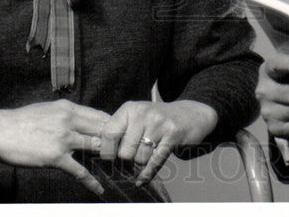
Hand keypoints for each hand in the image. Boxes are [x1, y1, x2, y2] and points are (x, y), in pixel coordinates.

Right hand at [0, 99, 110, 194]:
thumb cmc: (21, 120)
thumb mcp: (48, 109)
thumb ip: (67, 115)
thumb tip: (82, 120)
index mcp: (69, 108)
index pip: (100, 116)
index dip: (113, 126)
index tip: (121, 135)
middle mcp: (70, 121)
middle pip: (103, 130)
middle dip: (116, 141)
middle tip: (126, 151)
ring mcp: (63, 139)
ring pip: (95, 147)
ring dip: (107, 157)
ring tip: (117, 166)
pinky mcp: (55, 157)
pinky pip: (79, 170)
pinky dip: (90, 181)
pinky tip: (99, 189)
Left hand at [99, 99, 217, 185]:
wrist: (191, 114)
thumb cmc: (157, 120)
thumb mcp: (137, 118)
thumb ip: (119, 131)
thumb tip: (98, 152)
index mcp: (130, 109)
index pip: (108, 134)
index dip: (106, 151)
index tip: (110, 158)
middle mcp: (143, 114)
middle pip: (124, 152)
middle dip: (127, 161)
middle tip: (132, 159)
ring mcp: (159, 124)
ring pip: (140, 158)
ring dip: (141, 164)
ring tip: (146, 157)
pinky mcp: (173, 135)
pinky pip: (155, 161)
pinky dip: (147, 175)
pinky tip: (141, 180)